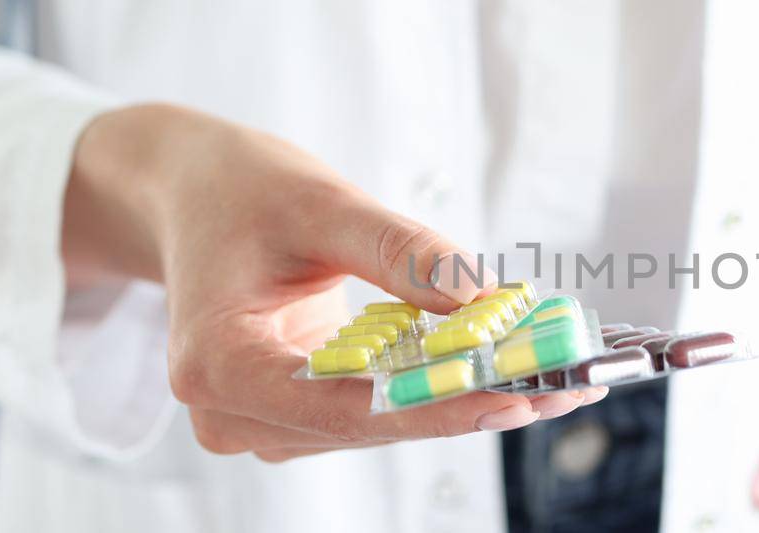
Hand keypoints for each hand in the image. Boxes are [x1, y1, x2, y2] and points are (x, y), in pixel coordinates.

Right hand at [63, 103, 603, 461]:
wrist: (191, 193)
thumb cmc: (237, 190)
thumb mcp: (320, 202)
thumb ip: (400, 252)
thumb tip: (480, 297)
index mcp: (217, 363)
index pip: (344, 407)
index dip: (437, 408)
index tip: (518, 395)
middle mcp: (231, 410)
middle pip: (372, 425)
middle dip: (472, 402)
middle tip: (567, 380)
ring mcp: (262, 419)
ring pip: (381, 425)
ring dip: (465, 399)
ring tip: (554, 372)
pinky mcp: (293, 410)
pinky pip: (377, 409)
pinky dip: (438, 388)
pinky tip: (504, 368)